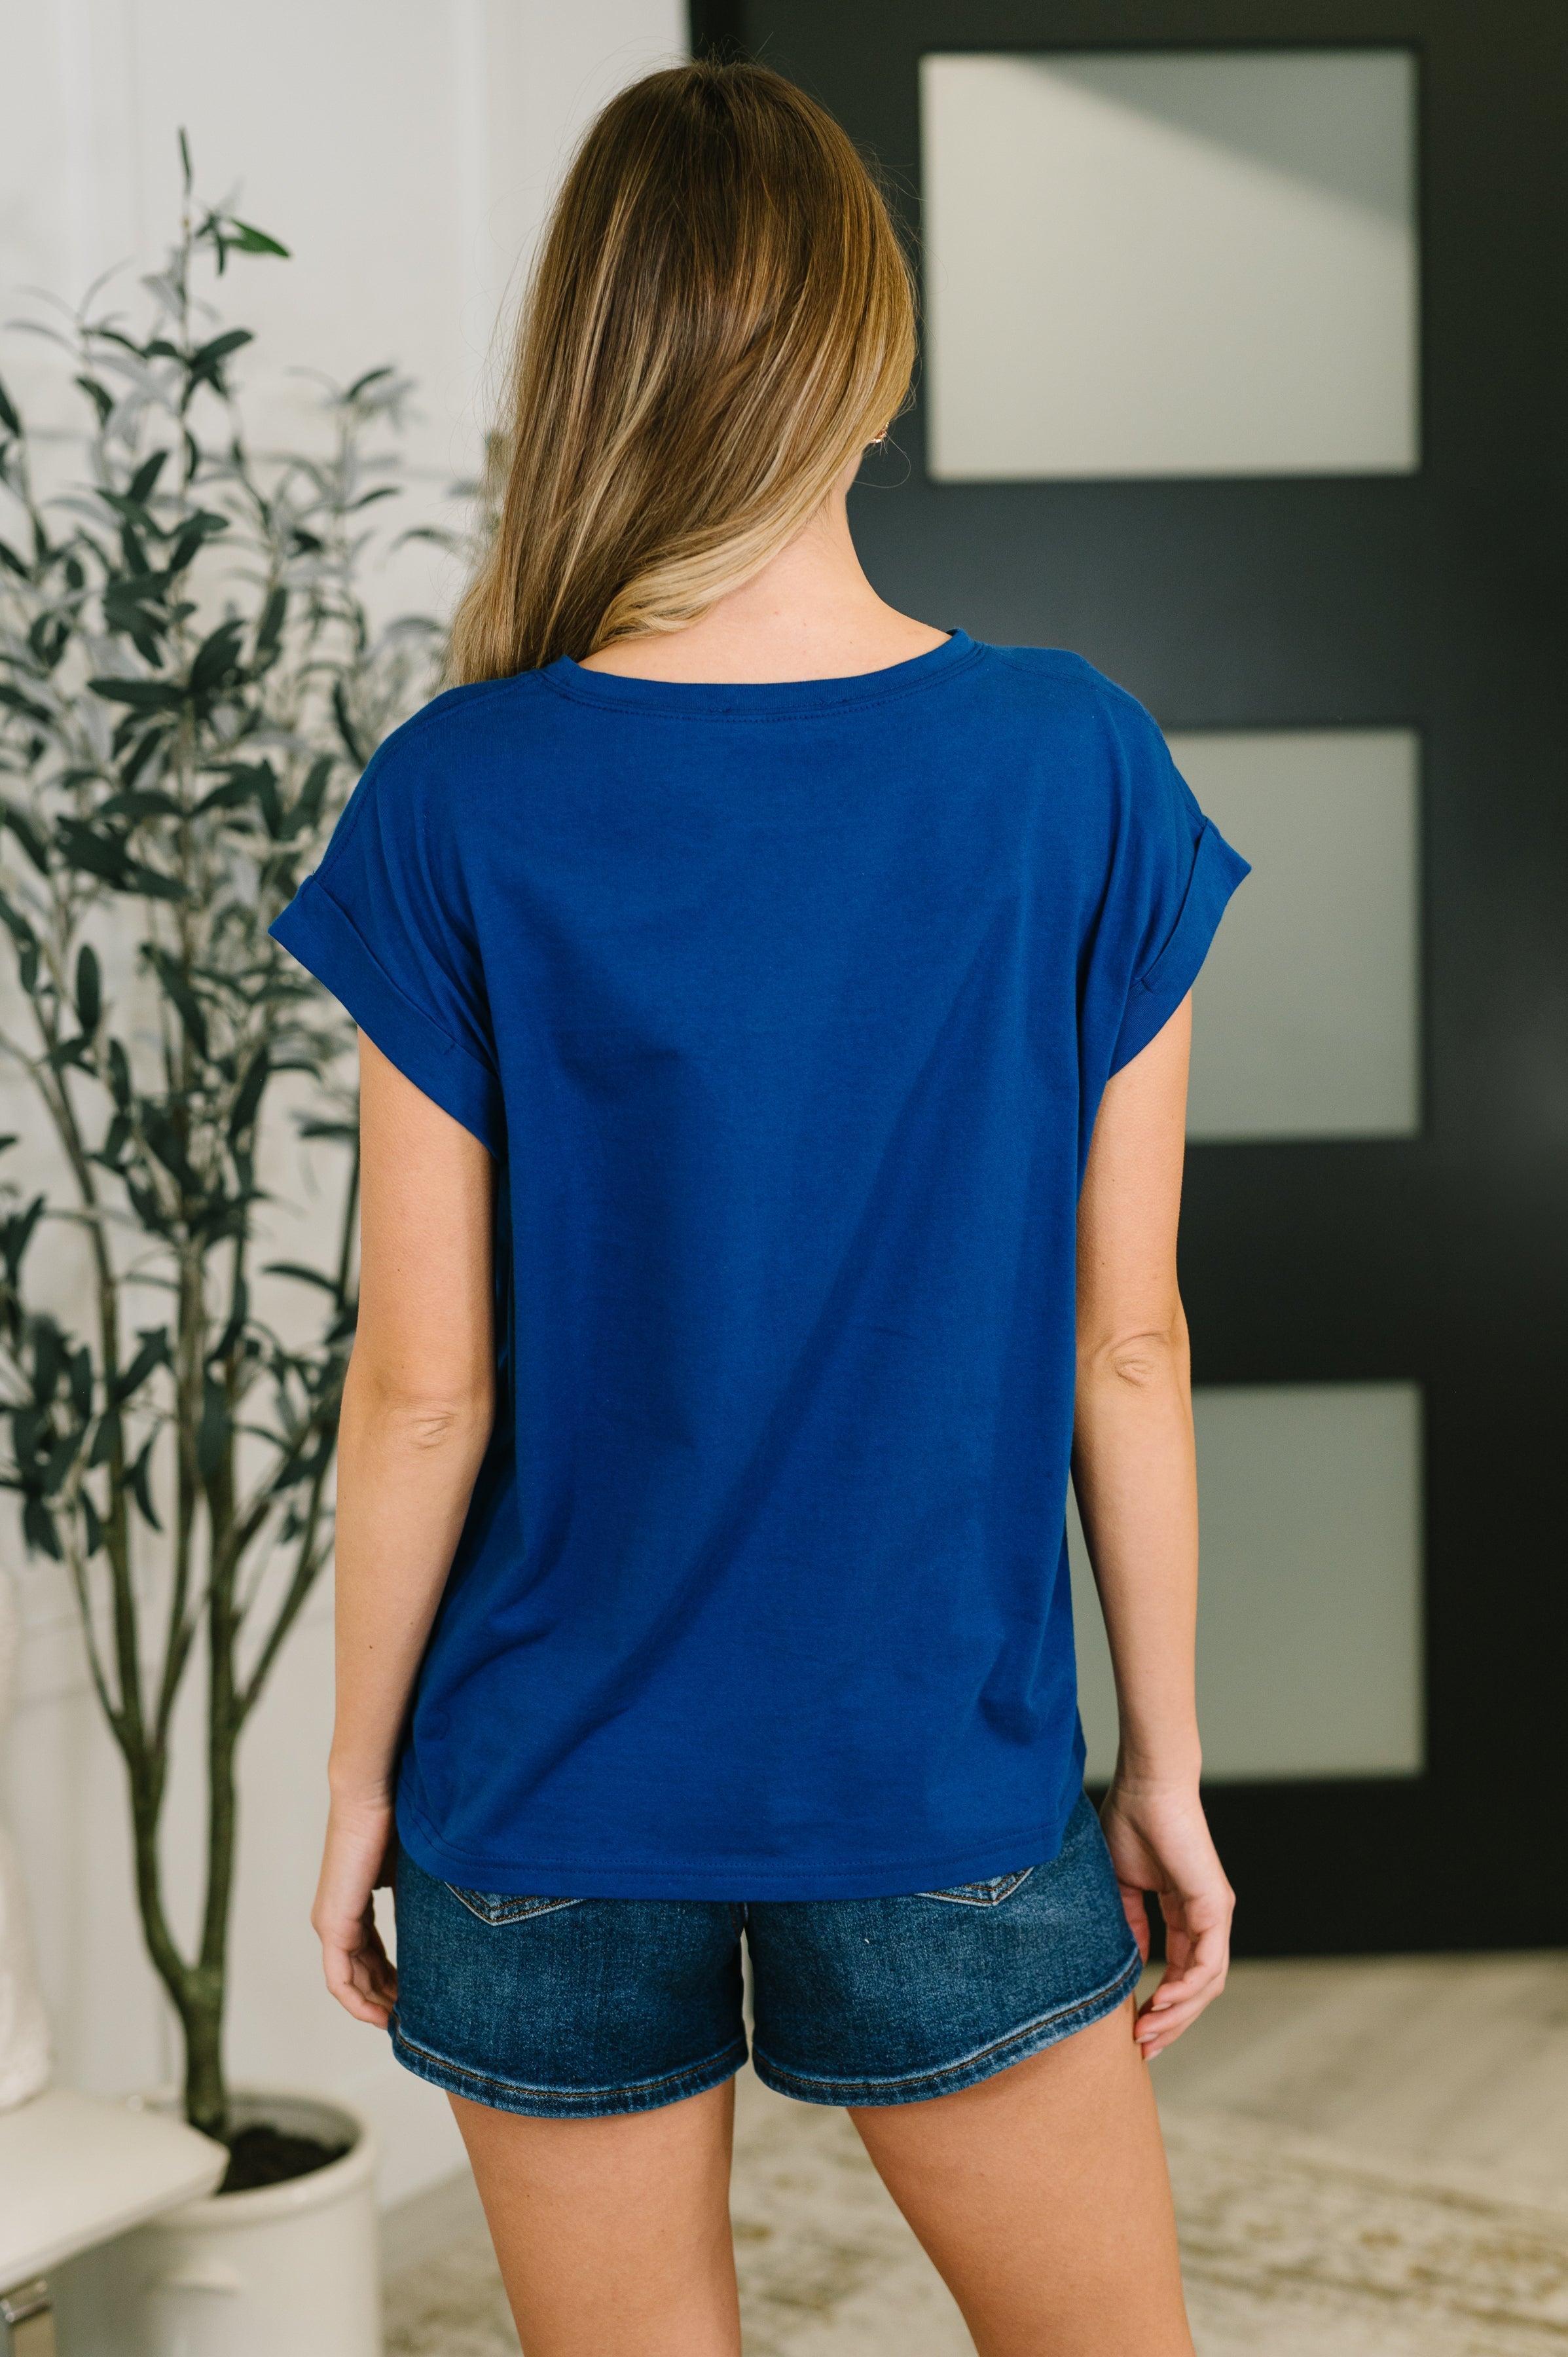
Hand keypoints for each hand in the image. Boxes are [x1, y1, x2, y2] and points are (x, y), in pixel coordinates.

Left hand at [312, 1787, 398, 2026]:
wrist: (373, 1794)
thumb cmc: (397, 1820)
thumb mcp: (413, 1871)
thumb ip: (419, 1900)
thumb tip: (451, 1921)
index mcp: (355, 1904)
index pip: (372, 1954)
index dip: (394, 1979)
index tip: (419, 1996)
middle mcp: (337, 1918)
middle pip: (362, 1972)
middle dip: (388, 1997)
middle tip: (417, 2017)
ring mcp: (331, 1922)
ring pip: (350, 1980)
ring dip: (375, 2004)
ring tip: (403, 2023)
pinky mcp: (331, 1924)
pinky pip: (339, 1978)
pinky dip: (358, 2001)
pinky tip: (382, 2016)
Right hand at [1098, 1776, 1232, 2059]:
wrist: (1146, 1786)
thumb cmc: (1130, 1822)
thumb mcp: (1121, 1885)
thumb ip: (1129, 1924)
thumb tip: (1129, 1963)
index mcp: (1184, 1913)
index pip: (1180, 1972)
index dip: (1160, 2005)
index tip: (1134, 2030)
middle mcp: (1205, 1919)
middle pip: (1197, 1988)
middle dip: (1171, 2022)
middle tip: (1143, 2047)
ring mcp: (1214, 1915)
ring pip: (1206, 1984)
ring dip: (1178, 2014)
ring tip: (1147, 2033)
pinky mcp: (1214, 1907)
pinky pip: (1208, 1964)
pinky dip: (1187, 1990)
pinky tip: (1162, 2003)